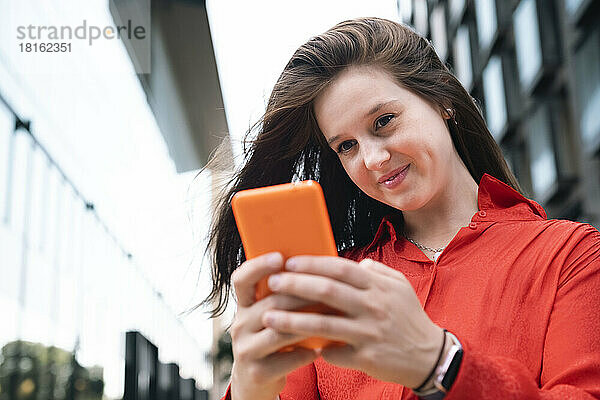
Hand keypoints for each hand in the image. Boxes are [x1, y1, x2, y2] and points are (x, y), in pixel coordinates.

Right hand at [229, 252, 320, 399]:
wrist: (257, 379)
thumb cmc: (273, 338)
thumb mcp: (272, 315)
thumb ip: (284, 295)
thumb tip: (316, 266)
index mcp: (244, 305)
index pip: (242, 279)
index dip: (258, 266)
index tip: (279, 257)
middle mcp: (240, 324)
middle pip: (270, 303)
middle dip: (301, 295)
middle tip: (329, 289)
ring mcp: (245, 349)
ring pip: (278, 332)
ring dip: (307, 324)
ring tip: (330, 319)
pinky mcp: (256, 372)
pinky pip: (285, 360)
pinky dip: (305, 353)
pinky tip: (320, 349)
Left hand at [261, 256, 443, 387]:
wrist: (430, 356)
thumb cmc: (409, 318)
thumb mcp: (400, 286)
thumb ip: (376, 271)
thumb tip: (355, 263)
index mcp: (378, 286)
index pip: (340, 268)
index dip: (313, 263)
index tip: (289, 262)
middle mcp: (373, 307)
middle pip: (327, 291)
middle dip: (295, 285)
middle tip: (273, 282)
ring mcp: (369, 333)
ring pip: (323, 324)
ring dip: (292, 320)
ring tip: (269, 316)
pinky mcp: (366, 357)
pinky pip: (334, 352)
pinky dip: (315, 349)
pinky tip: (296, 346)